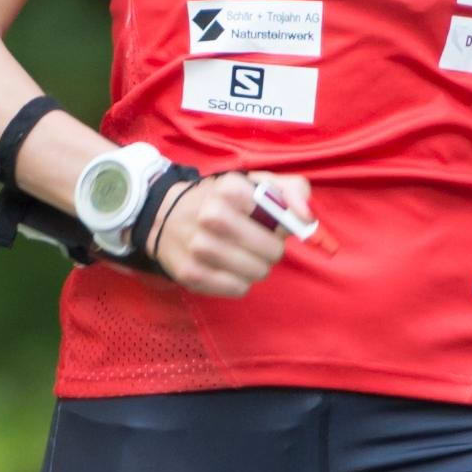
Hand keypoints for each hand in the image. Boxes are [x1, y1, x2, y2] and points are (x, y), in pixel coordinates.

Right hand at [150, 172, 314, 297]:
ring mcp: (200, 247)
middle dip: (270, 249)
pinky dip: (238, 281)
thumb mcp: (254, 183)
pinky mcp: (192, 274)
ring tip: (240, 254)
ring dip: (255, 267)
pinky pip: (239, 289)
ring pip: (258, 273)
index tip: (270, 224)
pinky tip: (225, 267)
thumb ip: (291, 190)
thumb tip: (308, 218)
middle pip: (273, 251)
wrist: (163, 216)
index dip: (282, 226)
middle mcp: (213, 216)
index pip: (282, 220)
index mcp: (231, 188)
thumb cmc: (219, 200)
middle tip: (256, 242)